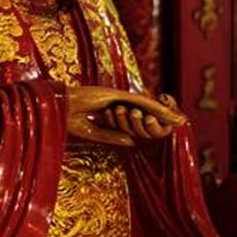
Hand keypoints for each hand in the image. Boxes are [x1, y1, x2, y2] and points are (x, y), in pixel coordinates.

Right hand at [66, 86, 183, 146]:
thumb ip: (112, 136)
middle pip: (142, 108)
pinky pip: (138, 101)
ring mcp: (114, 95)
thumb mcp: (93, 133)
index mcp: (106, 108)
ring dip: (163, 112)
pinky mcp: (114, 94)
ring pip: (144, 104)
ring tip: (180, 119)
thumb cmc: (67, 120)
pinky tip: (167, 112)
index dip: (147, 121)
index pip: (132, 114)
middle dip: (162, 115)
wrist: (55, 109)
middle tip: (180, 122)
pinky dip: (154, 107)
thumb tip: (132, 142)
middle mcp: (113, 100)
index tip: (161, 129)